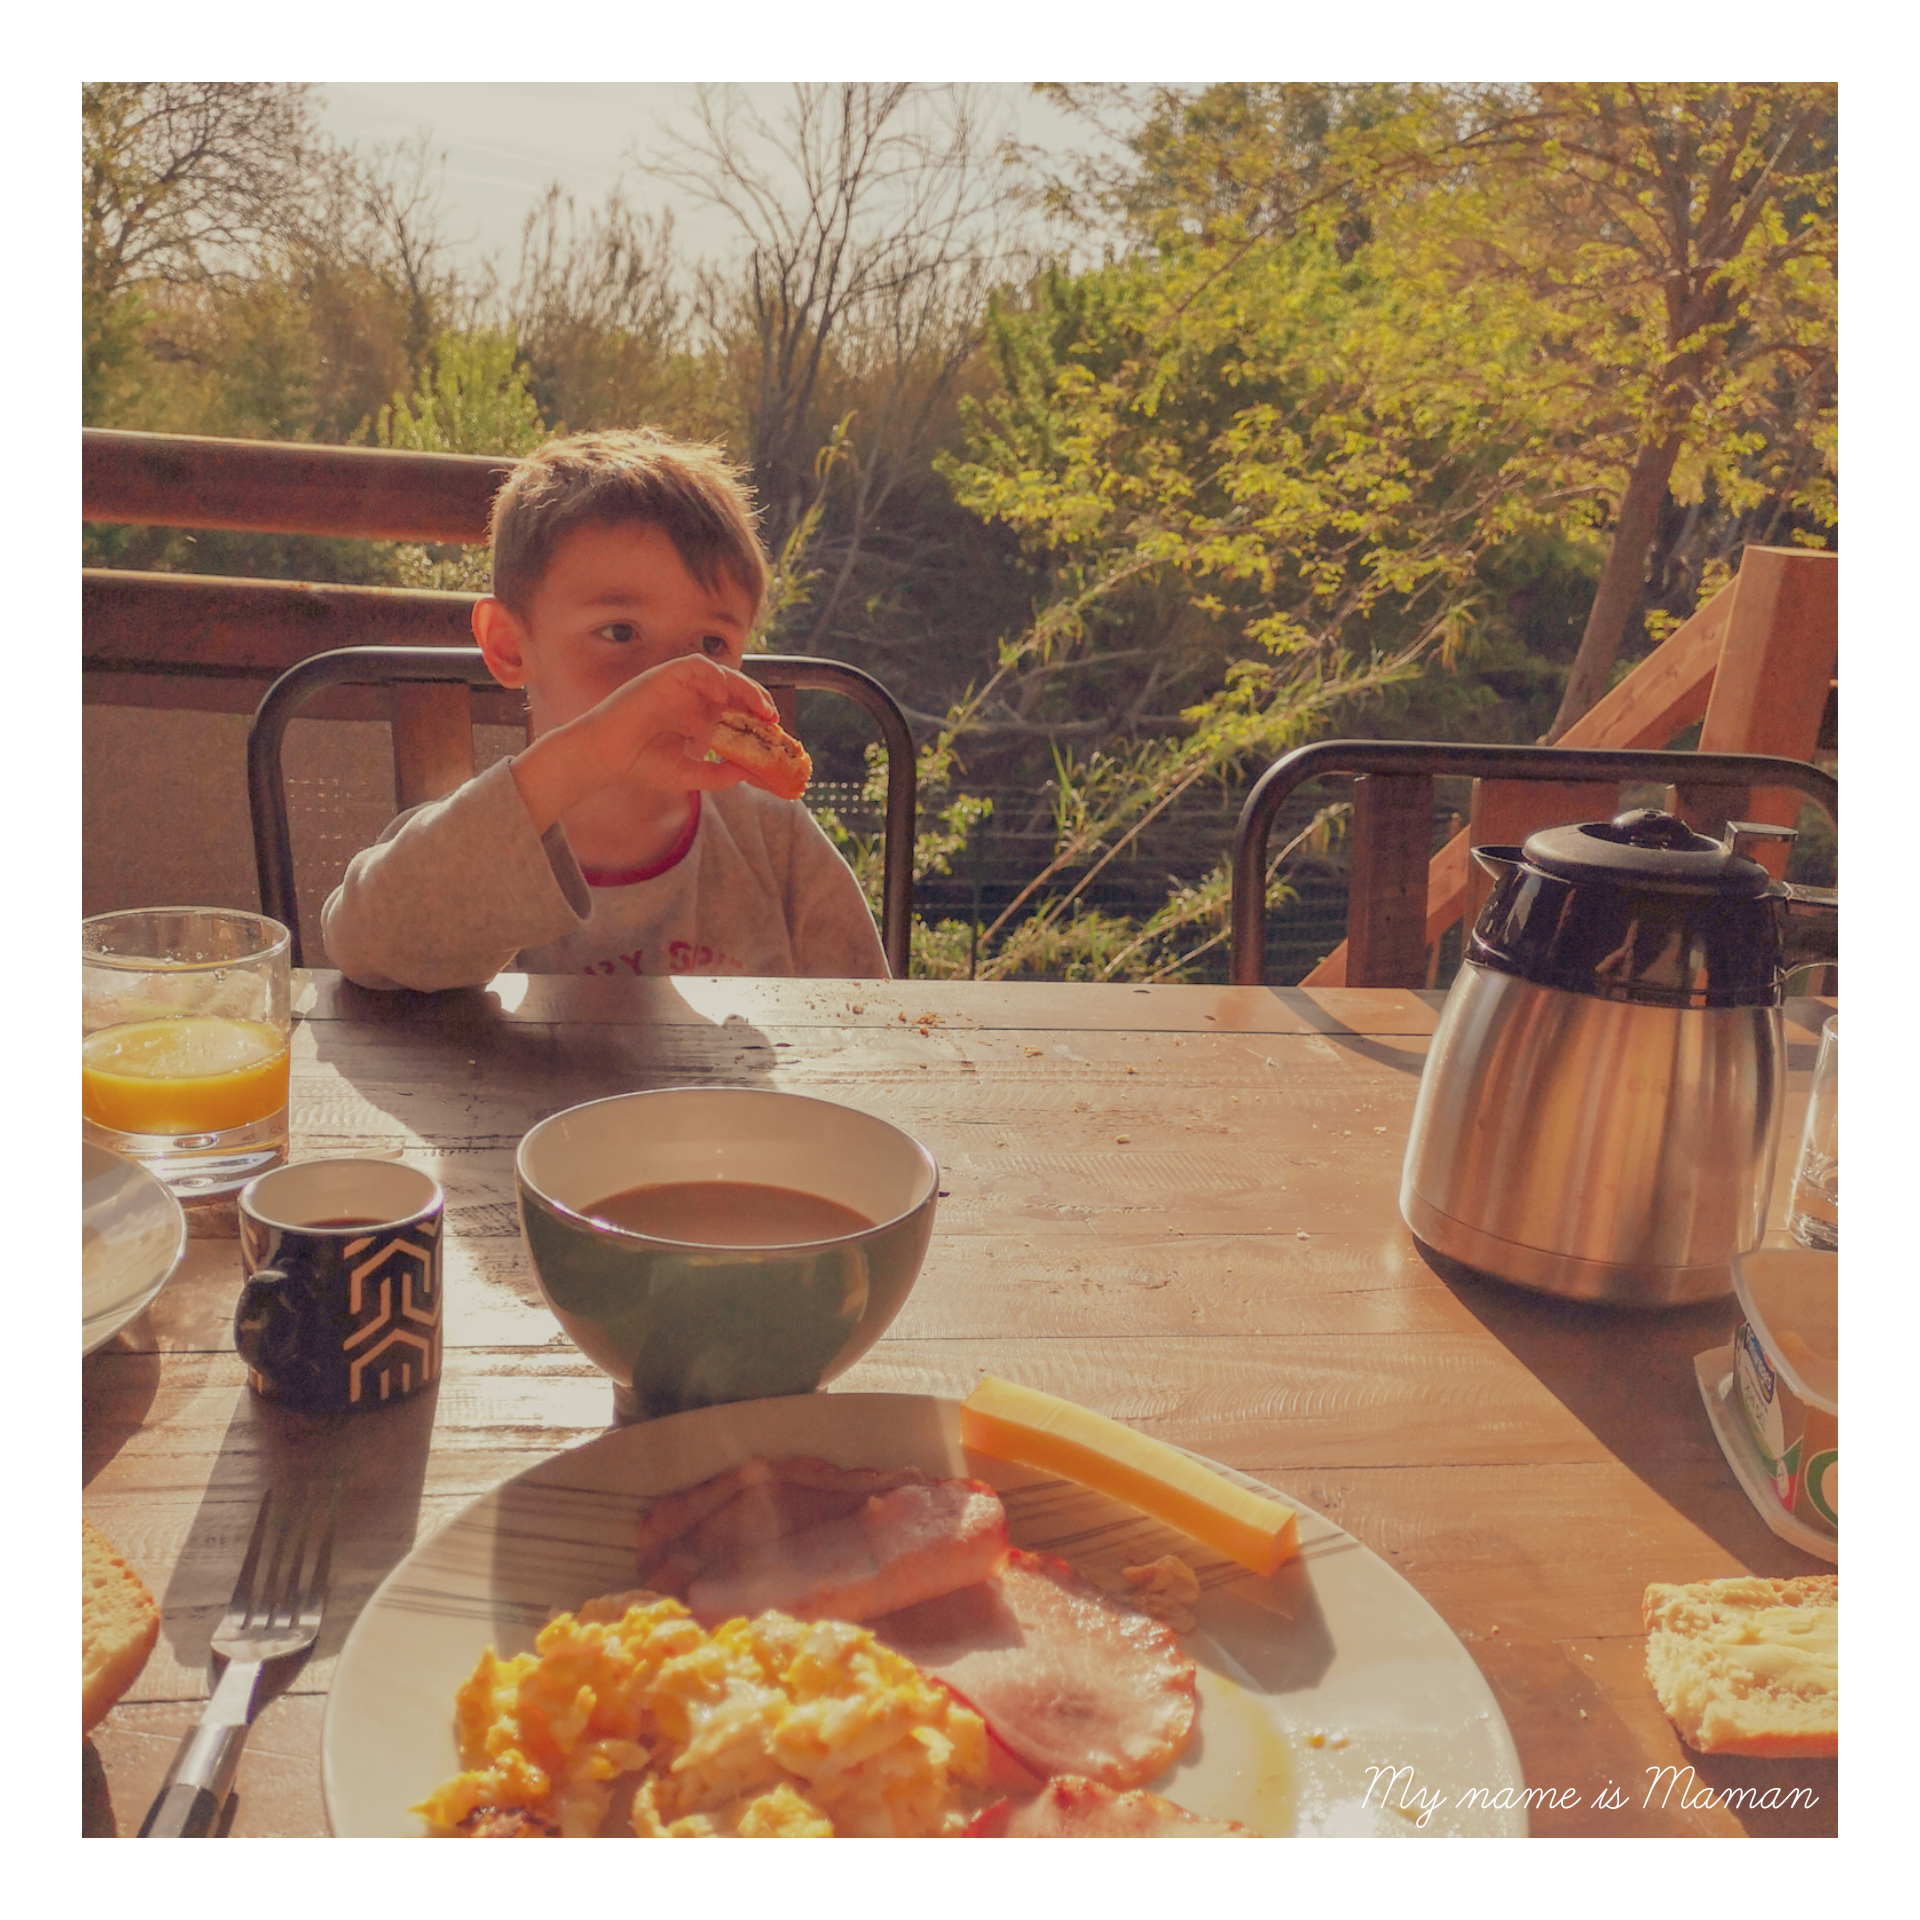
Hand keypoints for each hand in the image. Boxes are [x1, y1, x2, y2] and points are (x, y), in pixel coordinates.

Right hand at [508, 655, 780, 833]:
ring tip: (757, 706)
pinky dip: (711, 675)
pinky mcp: (663, 676)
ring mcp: (679, 686)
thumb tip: (749, 774)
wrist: (606, 758)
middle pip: (734, 690)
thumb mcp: (687, 774)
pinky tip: (720, 695)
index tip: (775, 730)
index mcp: (700, 717)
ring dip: (741, 686)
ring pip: (719, 674)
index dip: (757, 716)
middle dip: (756, 700)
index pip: (737, 709)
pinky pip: (693, 665)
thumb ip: (716, 775)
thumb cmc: (641, 764)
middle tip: (772, 717)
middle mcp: (693, 698)